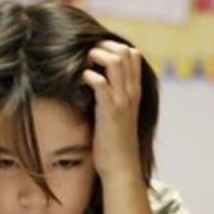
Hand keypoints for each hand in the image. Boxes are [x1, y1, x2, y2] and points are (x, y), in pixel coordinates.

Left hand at [83, 41, 143, 178]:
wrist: (121, 167)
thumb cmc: (114, 142)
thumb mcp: (118, 114)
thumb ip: (113, 96)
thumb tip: (96, 81)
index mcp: (134, 91)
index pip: (133, 53)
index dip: (113, 46)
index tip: (95, 53)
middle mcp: (131, 92)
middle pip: (125, 51)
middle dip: (103, 46)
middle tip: (85, 55)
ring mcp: (122, 100)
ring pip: (115, 61)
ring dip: (95, 56)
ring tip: (83, 64)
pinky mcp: (109, 111)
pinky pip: (99, 82)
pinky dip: (87, 75)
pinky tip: (79, 81)